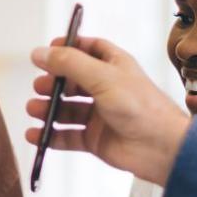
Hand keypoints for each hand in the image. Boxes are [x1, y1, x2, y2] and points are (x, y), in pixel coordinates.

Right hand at [24, 36, 191, 186]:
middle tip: (40, 87)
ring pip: (67, 109)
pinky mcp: (96, 140)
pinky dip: (50, 136)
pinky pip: (67, 136)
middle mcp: (107, 88)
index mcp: (114, 66)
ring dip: (48, 109)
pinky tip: (36, 135)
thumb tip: (39, 53)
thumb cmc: (141, 107)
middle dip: (53, 83)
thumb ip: (69, 63)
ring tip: (35, 109)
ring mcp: (100, 115)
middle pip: (72, 81)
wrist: (162, 148)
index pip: (88, 49)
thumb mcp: (102, 76)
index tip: (47, 52)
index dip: (67, 48)